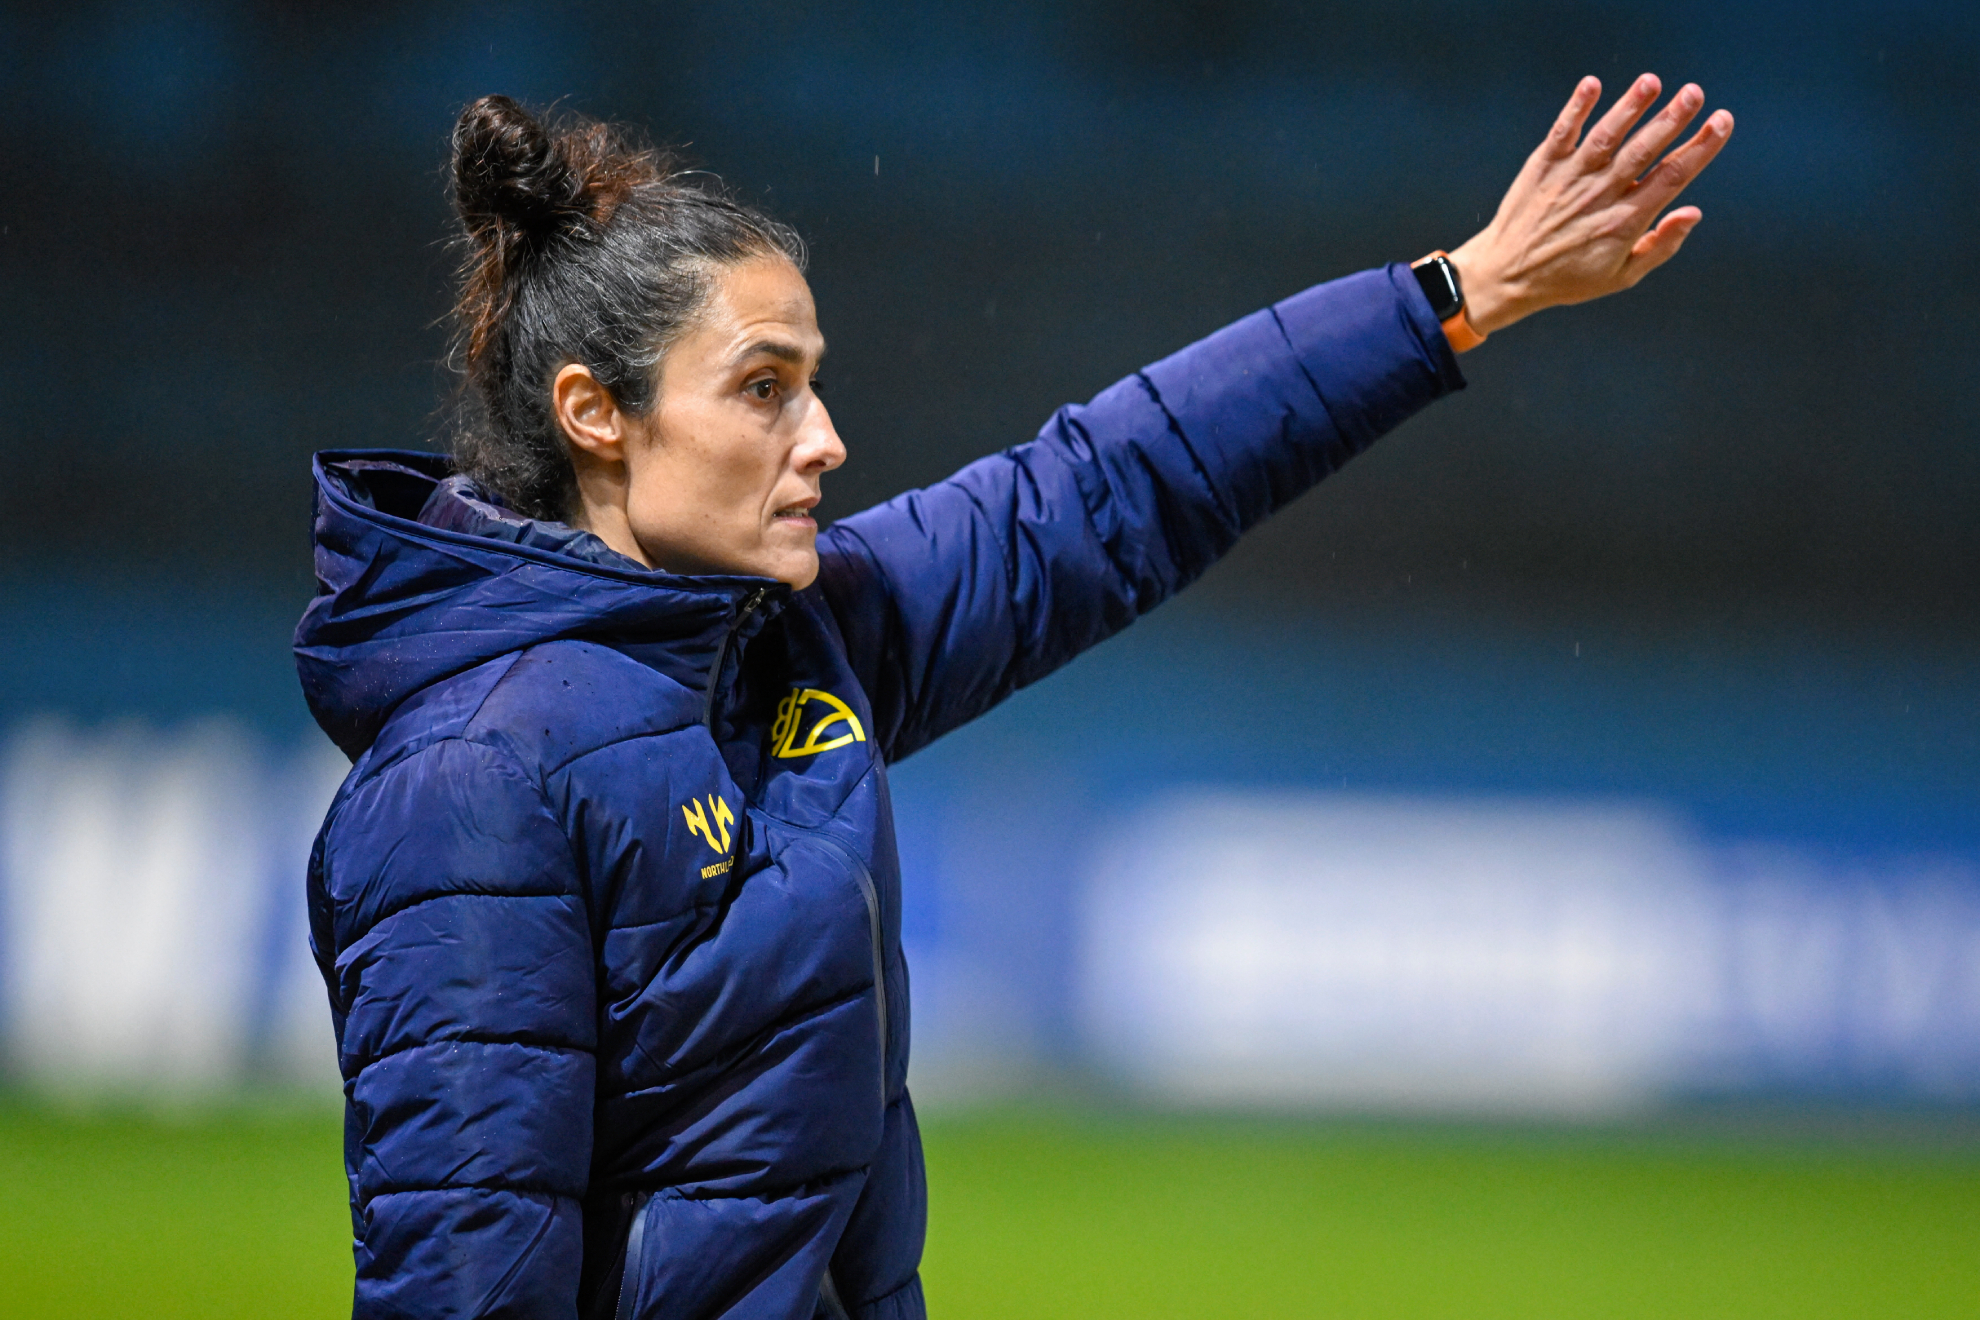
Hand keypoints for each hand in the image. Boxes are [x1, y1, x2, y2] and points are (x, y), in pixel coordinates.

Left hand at [1448, 74, 1733, 337]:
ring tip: (1651, 82)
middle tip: (1694, 92)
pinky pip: (1562, 133)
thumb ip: (1661, 245)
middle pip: (1642, 152)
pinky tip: (1592, 84)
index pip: (1671, 178)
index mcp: (1625, 222)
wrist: (1505, 276)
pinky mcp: (1542, 167)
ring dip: (1628, 108)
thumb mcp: (1620, 276)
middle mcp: (1599, 196)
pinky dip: (1575, 109)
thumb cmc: (1568, 278)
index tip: (1722, 121)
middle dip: (1670, 120)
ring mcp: (1569, 179)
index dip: (1700, 148)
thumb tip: (1694, 211)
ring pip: (1605, 137)